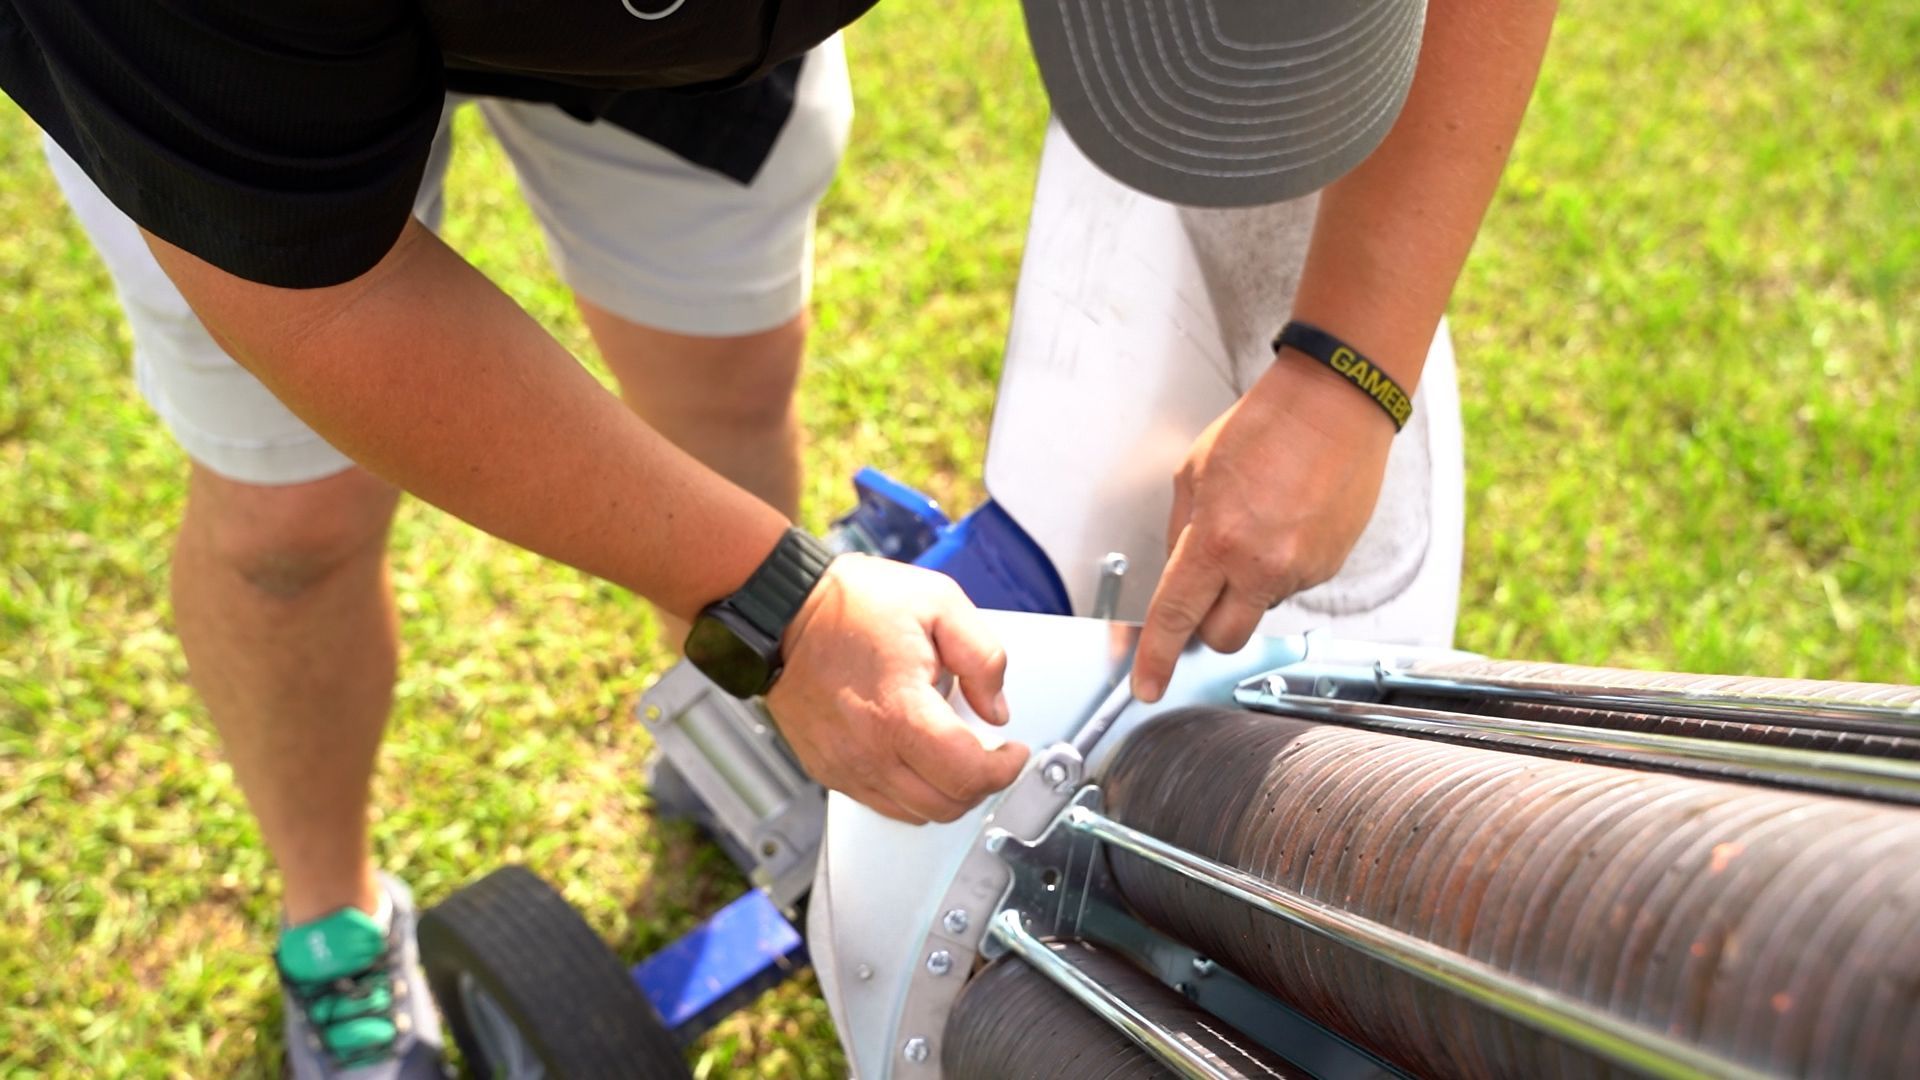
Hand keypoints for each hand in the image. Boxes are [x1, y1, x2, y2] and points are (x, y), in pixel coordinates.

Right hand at [766, 555, 1029, 823]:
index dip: (1004, 770)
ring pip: (914, 813)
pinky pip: (881, 804)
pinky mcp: (826, 768)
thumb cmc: (852, 603)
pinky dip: (910, 792)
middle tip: (990, 755)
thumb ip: (982, 656)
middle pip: (945, 804)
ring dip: (945, 793)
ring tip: (953, 755)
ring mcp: (843, 764)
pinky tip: (915, 756)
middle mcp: (868, 749)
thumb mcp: (938, 602)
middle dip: (980, 784)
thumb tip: (995, 708)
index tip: (1013, 753)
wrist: (783, 610)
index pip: (967, 773)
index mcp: (899, 709)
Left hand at [1132, 350, 1398, 699]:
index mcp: (1217, 540)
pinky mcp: (1330, 566)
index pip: (1176, 617)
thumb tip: (1182, 573)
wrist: (1336, 405)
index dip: (1157, 659)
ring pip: (1261, 608)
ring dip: (1249, 585)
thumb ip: (1182, 530)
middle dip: (1207, 627)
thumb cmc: (1266, 427)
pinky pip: (1292, 585)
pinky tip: (1285, 523)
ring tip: (1258, 525)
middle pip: (1224, 638)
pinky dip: (1280, 565)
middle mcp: (1261, 566)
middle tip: (1206, 591)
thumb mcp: (1194, 472)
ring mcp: (1302, 570)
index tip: (1147, 686)